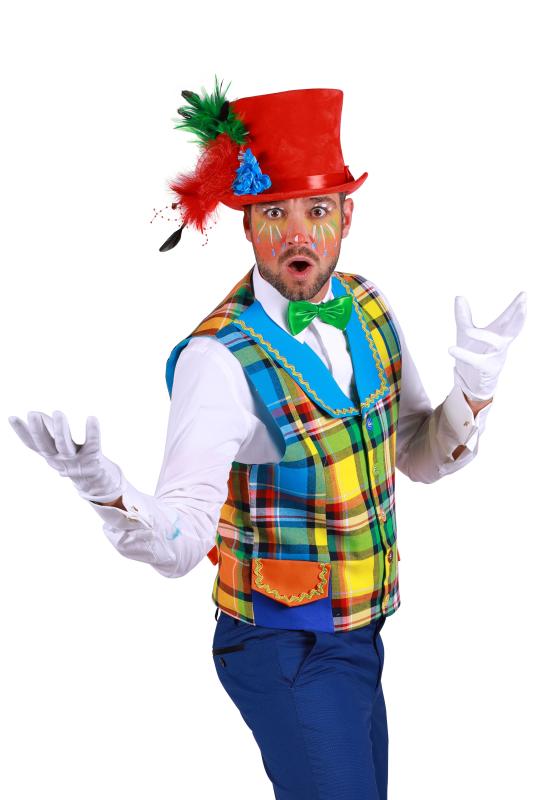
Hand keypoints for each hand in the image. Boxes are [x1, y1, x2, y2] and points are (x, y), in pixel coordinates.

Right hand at [8, 410, 124, 502]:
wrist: (97, 483)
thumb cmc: (74, 459)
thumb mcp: (58, 445)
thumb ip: (46, 429)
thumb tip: (32, 412)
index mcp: (50, 455)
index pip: (32, 443)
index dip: (21, 432)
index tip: (11, 417)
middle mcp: (60, 459)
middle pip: (45, 445)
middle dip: (37, 430)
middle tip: (31, 413)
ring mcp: (76, 461)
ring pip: (65, 445)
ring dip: (60, 429)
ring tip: (58, 412)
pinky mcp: (94, 458)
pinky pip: (93, 443)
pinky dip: (92, 431)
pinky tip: (91, 417)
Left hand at [448, 291, 526, 400]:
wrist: (472, 382)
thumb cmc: (475, 354)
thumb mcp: (466, 333)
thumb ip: (463, 316)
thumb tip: (459, 296)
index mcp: (498, 333)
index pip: (508, 318)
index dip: (516, 307)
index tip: (523, 294)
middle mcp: (501, 344)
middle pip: (513, 329)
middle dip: (518, 318)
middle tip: (523, 305)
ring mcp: (496, 357)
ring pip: (496, 345)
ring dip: (483, 337)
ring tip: (467, 331)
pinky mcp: (488, 369)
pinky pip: (477, 362)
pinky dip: (464, 355)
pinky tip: (451, 349)